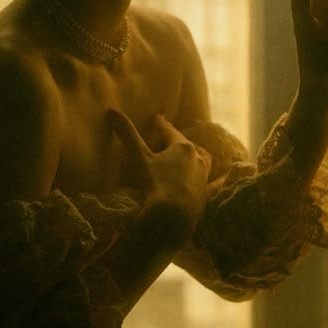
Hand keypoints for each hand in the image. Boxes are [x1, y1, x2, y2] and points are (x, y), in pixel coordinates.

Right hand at [109, 109, 211, 241]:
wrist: (174, 217)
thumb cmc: (156, 183)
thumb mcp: (139, 157)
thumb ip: (127, 134)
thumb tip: (111, 111)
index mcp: (182, 147)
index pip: (169, 131)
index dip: (161, 124)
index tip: (158, 118)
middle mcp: (198, 159)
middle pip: (187, 145)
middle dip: (178, 140)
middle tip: (171, 138)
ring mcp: (203, 177)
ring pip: (202, 160)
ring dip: (195, 155)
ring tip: (191, 154)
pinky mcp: (206, 195)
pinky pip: (212, 183)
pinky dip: (213, 178)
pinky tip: (216, 180)